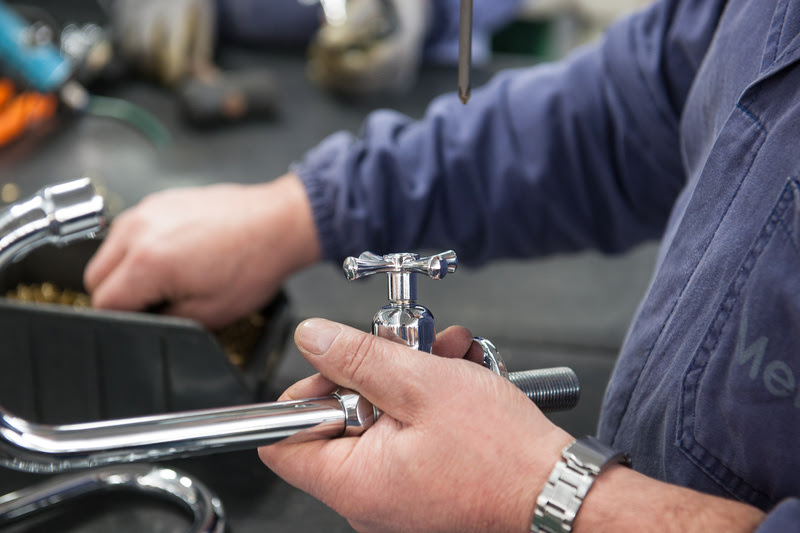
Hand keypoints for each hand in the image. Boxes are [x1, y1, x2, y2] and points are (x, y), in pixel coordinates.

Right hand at [84, 174, 319, 328]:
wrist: (279, 223)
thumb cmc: (254, 263)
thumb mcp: (210, 313)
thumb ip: (164, 320)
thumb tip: (143, 320)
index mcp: (147, 261)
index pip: (103, 302)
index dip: (121, 319)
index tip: (143, 320)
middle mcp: (139, 230)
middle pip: (96, 276)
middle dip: (119, 294)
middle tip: (156, 302)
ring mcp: (147, 210)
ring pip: (109, 251)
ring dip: (127, 269)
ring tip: (169, 276)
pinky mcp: (158, 201)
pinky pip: (131, 230)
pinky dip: (141, 246)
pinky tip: (175, 254)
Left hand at [258, 319, 572, 532]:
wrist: (557, 488)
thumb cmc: (502, 452)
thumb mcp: (422, 384)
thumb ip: (358, 358)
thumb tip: (313, 338)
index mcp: (355, 481)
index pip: (282, 439)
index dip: (307, 391)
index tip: (339, 366)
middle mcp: (367, 498)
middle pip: (336, 422)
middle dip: (371, 373)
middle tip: (403, 351)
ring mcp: (393, 495)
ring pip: (377, 421)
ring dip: (406, 378)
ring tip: (441, 356)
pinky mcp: (419, 487)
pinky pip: (402, 436)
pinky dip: (422, 402)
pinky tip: (452, 376)